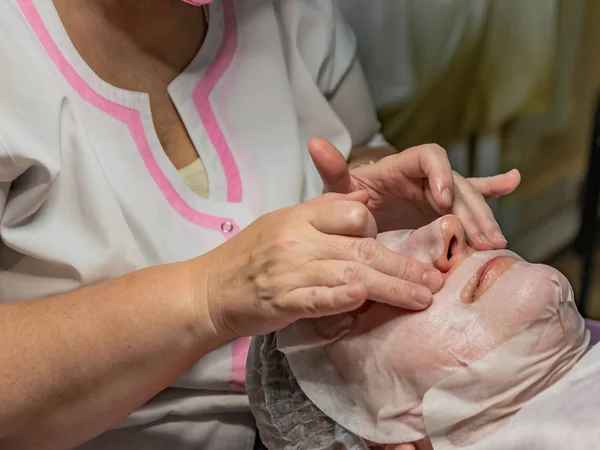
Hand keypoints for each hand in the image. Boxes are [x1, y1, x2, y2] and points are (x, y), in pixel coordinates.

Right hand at [198, 192, 443, 337]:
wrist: (211, 288)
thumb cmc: (251, 256)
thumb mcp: (284, 223)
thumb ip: (322, 214)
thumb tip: (362, 205)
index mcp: (300, 215)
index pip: (352, 211)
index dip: (378, 229)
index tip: (393, 246)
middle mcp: (297, 239)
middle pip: (363, 249)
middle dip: (404, 265)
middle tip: (434, 279)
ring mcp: (289, 270)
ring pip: (351, 275)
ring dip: (391, 288)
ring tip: (422, 298)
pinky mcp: (282, 300)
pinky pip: (319, 298)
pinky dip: (343, 300)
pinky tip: (365, 301)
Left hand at [309, 138, 520, 250]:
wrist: (352, 213)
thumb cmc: (346, 199)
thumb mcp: (338, 189)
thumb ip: (332, 170)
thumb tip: (314, 143)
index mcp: (400, 166)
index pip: (428, 157)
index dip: (440, 173)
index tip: (442, 200)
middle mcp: (423, 176)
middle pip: (456, 183)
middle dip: (470, 209)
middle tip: (481, 237)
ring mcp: (436, 192)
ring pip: (467, 199)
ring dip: (483, 217)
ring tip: (496, 241)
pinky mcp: (442, 206)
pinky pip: (470, 197)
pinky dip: (491, 189)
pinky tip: (512, 181)